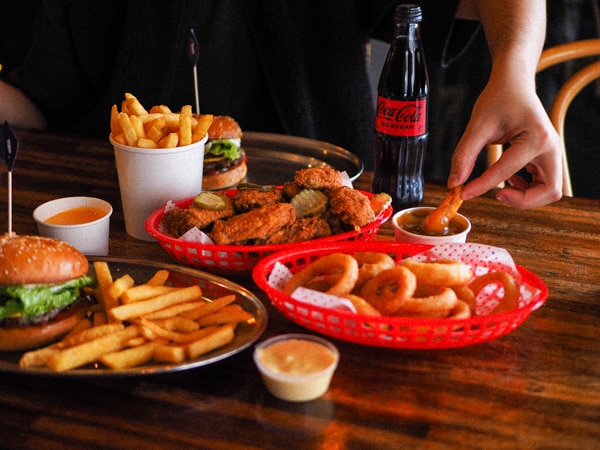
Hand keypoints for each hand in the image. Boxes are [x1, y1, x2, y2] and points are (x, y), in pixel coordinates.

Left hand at [448, 72, 562, 208]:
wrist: (513, 85)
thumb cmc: (498, 99)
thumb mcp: (477, 125)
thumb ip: (464, 155)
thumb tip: (454, 183)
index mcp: (536, 138)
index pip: (507, 172)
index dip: (483, 186)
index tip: (464, 192)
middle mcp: (551, 148)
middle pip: (548, 191)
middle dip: (523, 200)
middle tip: (496, 195)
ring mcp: (552, 153)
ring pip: (549, 191)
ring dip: (527, 198)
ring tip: (503, 188)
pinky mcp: (547, 157)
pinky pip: (544, 184)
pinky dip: (528, 190)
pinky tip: (510, 180)